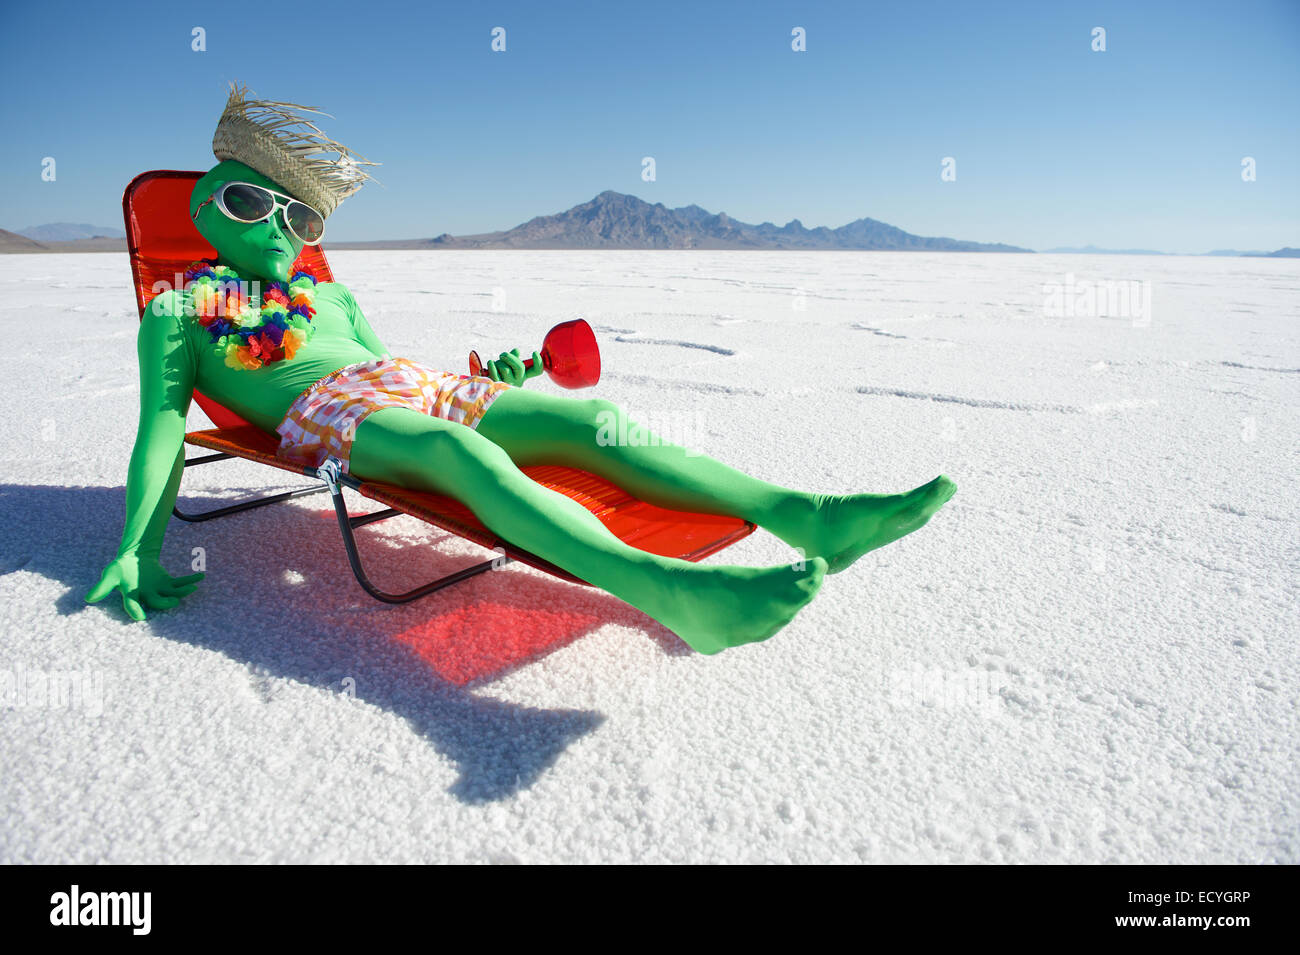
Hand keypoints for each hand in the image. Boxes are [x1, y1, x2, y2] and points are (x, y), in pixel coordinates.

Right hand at [85, 552, 203, 621]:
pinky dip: (190, 580)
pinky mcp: (168, 583)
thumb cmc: (120, 570)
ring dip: (182, 591)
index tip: (139, 618)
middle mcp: (147, 596)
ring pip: (172, 593)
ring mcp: (159, 590)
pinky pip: (180, 583)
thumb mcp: (110, 575)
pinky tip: (201, 577)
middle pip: (157, 602)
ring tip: (192, 588)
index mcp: (132, 595)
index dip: (135, 610)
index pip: (132, 604)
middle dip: (165, 602)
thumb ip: (102, 587)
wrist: (133, 561)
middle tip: (173, 602)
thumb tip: (88, 599)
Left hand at [484, 348, 542, 386]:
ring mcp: (508, 384)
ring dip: (498, 363)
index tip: (534, 352)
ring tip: (494, 364)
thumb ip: (513, 357)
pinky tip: (490, 363)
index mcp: (523, 375)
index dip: (538, 362)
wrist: (488, 386)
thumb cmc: (498, 373)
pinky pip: (495, 372)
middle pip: (520, 367)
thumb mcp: (508, 364)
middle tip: (502, 355)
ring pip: (505, 369)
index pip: (536, 371)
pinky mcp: (497, 386)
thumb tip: (517, 350)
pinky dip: (491, 365)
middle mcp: (518, 381)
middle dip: (510, 357)